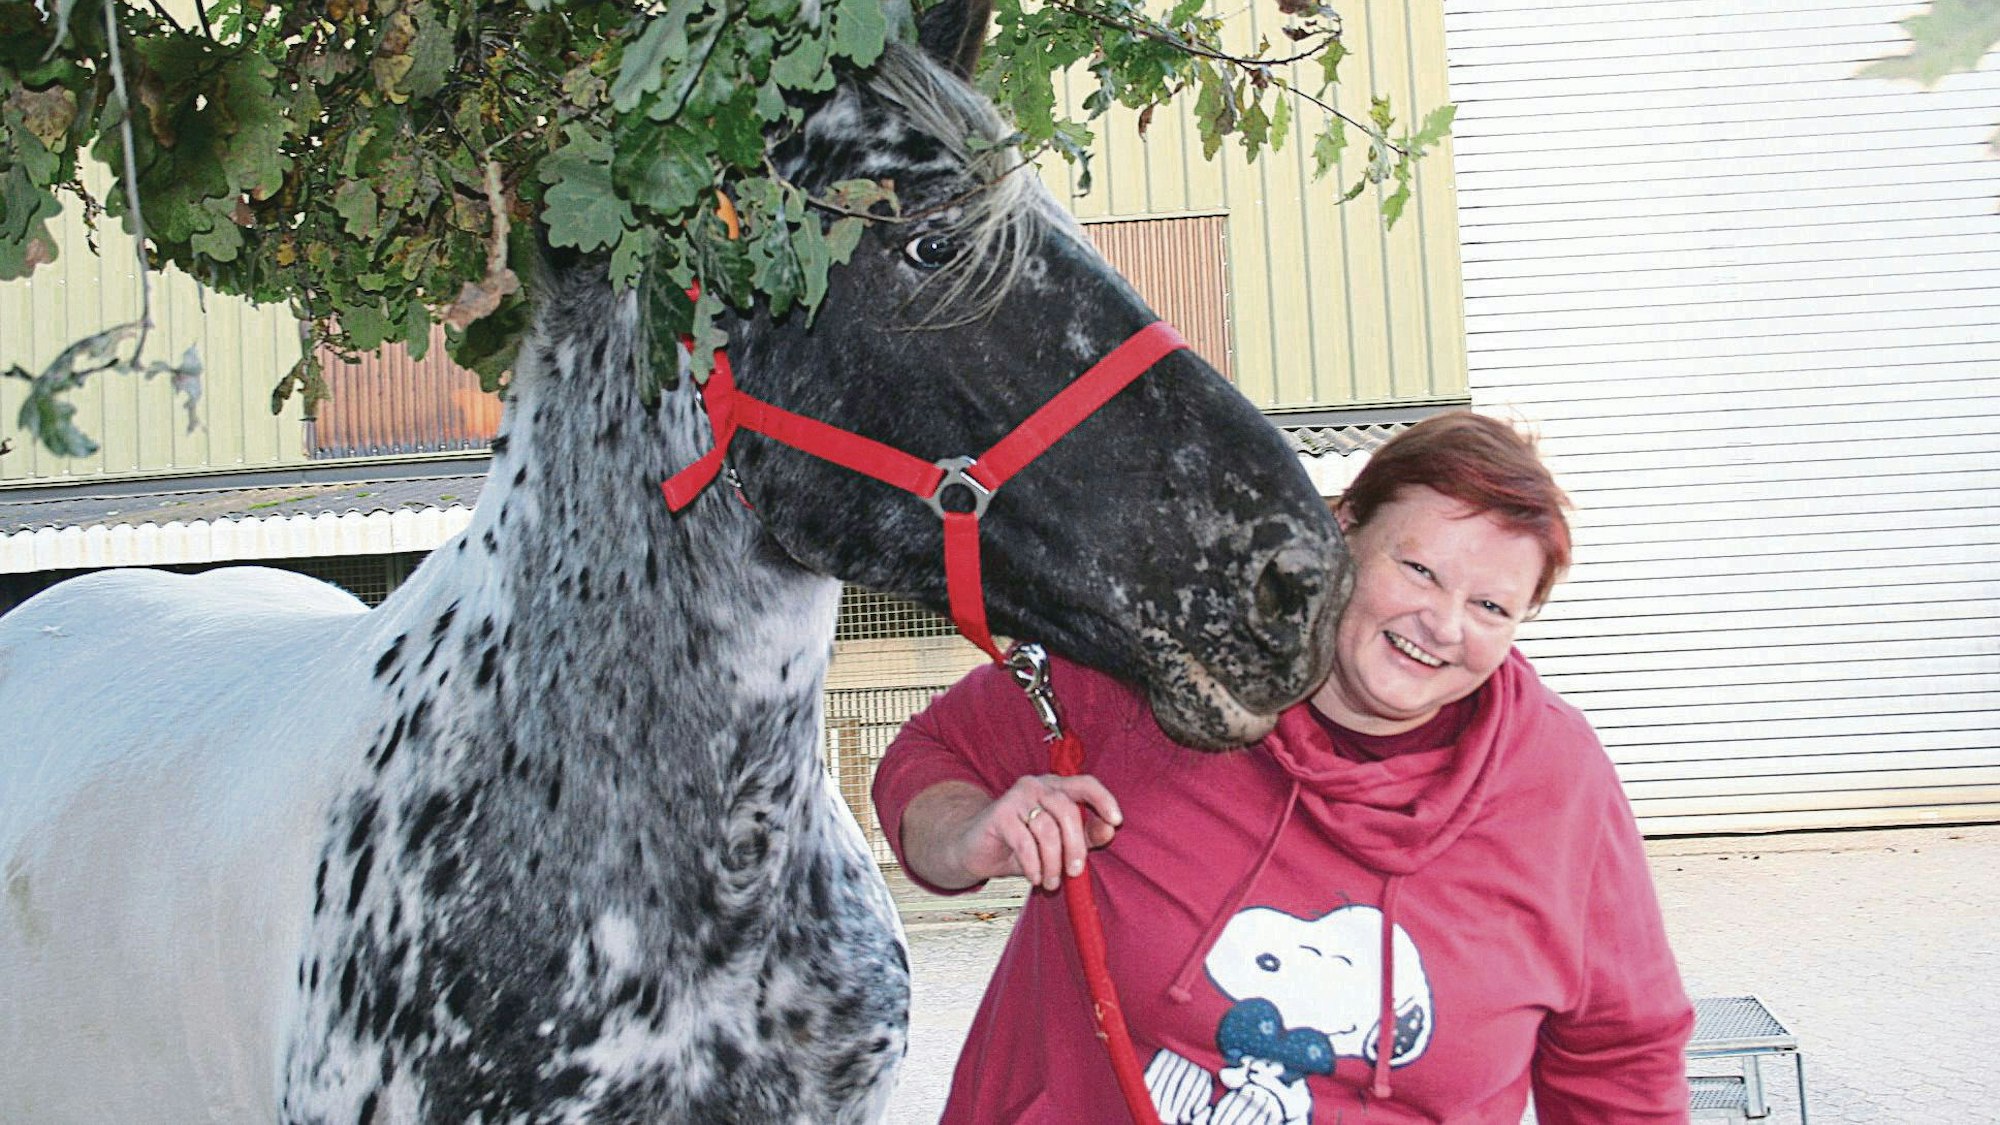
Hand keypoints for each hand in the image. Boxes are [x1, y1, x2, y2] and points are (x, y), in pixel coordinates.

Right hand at [967, 773, 1122, 890]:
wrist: (976, 851)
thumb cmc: (1022, 846)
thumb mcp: (1059, 843)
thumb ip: (1086, 835)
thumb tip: (1110, 829)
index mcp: (1056, 787)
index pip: (1086, 784)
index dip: (1104, 800)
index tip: (1116, 822)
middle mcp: (1037, 785)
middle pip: (1067, 810)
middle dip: (1076, 846)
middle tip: (1075, 872)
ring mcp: (1016, 797)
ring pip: (1047, 829)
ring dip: (1053, 862)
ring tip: (1052, 883)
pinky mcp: (999, 814)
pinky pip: (1025, 842)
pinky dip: (1034, 865)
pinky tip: (1035, 878)